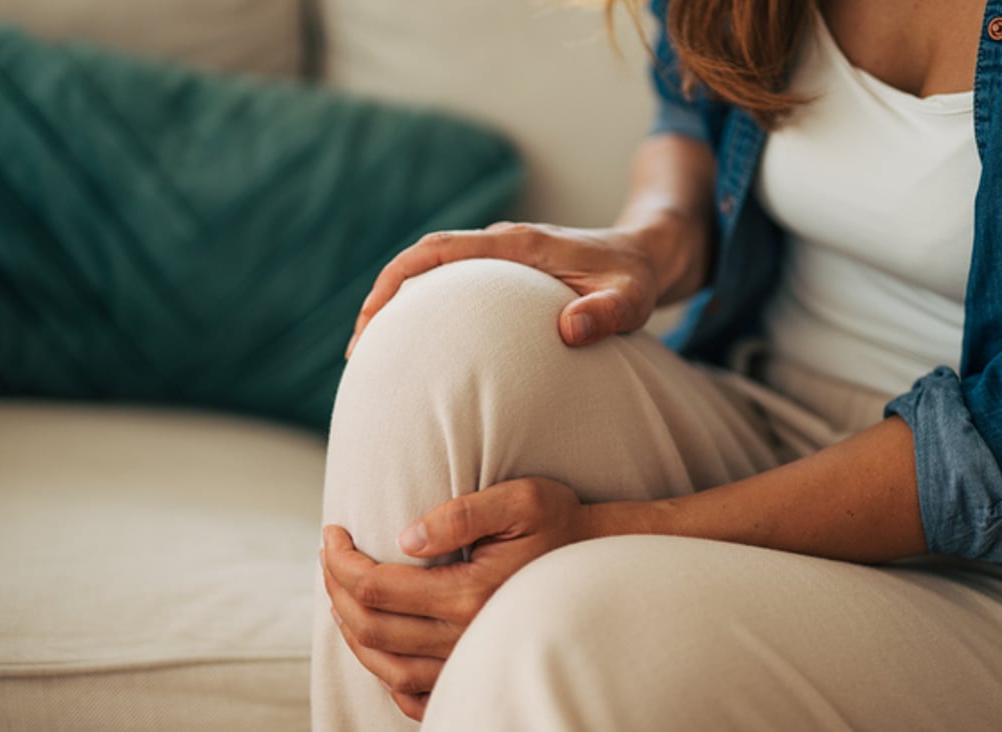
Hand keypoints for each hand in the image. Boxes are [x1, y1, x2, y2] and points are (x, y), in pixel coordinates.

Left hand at [321, 478, 591, 720]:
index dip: (340, 561)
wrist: (600, 562)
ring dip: (350, 629)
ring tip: (341, 593)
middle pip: (370, 628)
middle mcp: (466, 637)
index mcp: (469, 594)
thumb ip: (461, 514)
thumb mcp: (521, 499)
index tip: (331, 533)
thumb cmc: (561, 524)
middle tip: (329, 556)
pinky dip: (385, 675)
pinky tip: (378, 645)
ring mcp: (470, 663)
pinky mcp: (478, 674)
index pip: (376, 588)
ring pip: (384, 666)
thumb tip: (405, 538)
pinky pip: (416, 695)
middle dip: (336, 590)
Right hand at [346, 222, 662, 357]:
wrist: (644, 255)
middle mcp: (501, 245)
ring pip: (431, 274)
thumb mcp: (632, 300)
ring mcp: (499, 260)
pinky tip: (415, 350)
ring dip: (398, 306)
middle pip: (421, 260)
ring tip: (373, 357)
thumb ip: (607, 314)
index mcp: (518, 245)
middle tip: (357, 351)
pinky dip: (423, 310)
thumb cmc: (635, 280)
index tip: (371, 317)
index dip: (399, 278)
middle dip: (383, 299)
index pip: (440, 249)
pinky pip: (451, 287)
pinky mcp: (502, 275)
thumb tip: (569, 330)